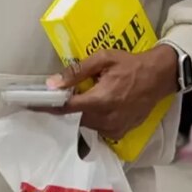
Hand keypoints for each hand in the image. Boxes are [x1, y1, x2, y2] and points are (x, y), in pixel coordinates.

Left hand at [37, 46, 179, 140]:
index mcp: (101, 100)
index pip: (66, 107)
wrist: (159, 77)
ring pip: (86, 123)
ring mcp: (114, 128)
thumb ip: (77, 71)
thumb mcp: (103, 59)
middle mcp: (107, 119)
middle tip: (61, 93)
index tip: (32, 104)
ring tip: (86, 94)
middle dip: (66, 106)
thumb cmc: (131, 65)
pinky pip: (99, 127)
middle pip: (75, 116)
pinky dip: (93, 116)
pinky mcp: (120, 132)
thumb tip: (52, 83)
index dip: (48, 106)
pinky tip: (98, 103)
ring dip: (81, 111)